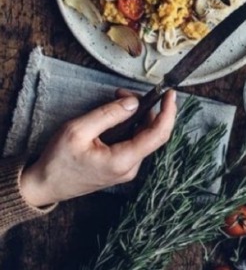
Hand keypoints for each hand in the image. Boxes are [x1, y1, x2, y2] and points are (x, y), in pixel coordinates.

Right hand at [19, 89, 176, 206]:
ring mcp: (127, 169)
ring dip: (137, 115)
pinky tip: (117, 115)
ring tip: (118, 100)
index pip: (158, 135)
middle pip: (152, 133)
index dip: (168, 112)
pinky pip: (135, 142)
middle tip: (125, 93)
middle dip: (146, 108)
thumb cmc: (57, 160)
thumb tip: (134, 102)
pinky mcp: (121, 167)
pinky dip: (131, 126)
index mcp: (122, 161)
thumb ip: (109, 114)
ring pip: (144, 137)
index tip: (170, 94)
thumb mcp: (78, 130)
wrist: (43, 186)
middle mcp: (130, 168)